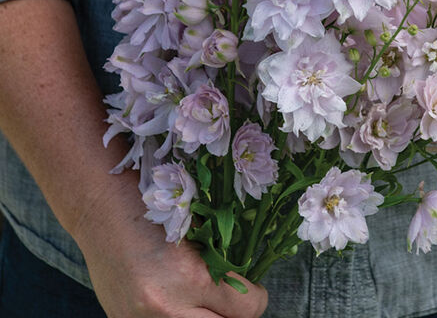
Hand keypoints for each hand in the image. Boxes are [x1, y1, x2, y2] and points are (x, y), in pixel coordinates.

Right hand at [74, 170, 268, 317]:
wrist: (101, 209)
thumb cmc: (156, 208)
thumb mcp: (199, 230)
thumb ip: (221, 262)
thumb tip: (246, 285)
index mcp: (192, 278)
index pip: (244, 310)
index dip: (255, 300)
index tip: (254, 291)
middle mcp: (167, 308)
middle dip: (232, 316)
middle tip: (234, 302)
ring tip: (206, 302)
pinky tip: (177, 302)